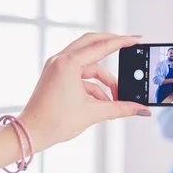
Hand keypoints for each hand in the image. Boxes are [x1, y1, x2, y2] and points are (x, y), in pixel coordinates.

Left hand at [18, 33, 150, 151]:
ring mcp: (57, 67)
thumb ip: (121, 108)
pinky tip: (103, 102)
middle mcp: (60, 60)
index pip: (100, 47)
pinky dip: (94, 85)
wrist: (31, 132)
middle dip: (111, 45)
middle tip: (129, 46)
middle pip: (92, 44)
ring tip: (116, 98)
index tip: (135, 39)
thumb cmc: (54, 122)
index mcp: (68, 64)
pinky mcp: (56, 76)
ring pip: (88, 63)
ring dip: (104, 78)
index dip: (121, 43)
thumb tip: (141, 109)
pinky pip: (81, 74)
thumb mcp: (93, 113)